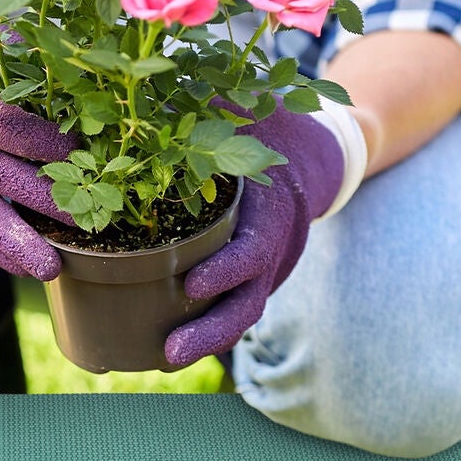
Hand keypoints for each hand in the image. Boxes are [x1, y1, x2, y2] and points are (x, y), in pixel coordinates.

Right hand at [0, 8, 74, 279]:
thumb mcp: (6, 45)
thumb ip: (44, 60)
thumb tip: (100, 76)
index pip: (1, 122)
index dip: (41, 140)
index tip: (81, 154)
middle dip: (39, 199)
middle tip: (83, 220)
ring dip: (14, 241)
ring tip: (51, 270)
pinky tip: (24, 269)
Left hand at [164, 107, 346, 366]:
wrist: (311, 156)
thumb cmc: (265, 127)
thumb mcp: (244, 109)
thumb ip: (208, 109)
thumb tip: (149, 101)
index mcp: (271, 209)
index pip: (252, 248)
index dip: (225, 269)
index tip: (188, 285)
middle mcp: (273, 247)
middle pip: (249, 300)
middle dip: (212, 330)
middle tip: (171, 351)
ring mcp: (266, 269)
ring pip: (242, 314)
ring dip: (207, 340)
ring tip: (165, 359)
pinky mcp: (252, 279)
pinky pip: (233, 309)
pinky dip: (208, 331)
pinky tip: (168, 348)